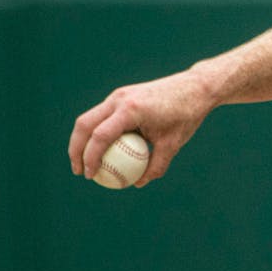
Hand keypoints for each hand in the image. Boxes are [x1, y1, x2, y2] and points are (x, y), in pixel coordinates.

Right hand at [69, 70, 215, 186]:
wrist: (196, 87)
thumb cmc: (186, 116)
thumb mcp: (174, 144)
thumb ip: (156, 165)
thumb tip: (138, 183)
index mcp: (131, 109)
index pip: (100, 135)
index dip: (90, 158)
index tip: (90, 175)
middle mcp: (119, 99)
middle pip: (85, 124)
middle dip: (76, 149)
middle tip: (79, 171)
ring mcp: (118, 95)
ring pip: (89, 118)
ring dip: (82, 140)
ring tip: (84, 163)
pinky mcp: (121, 95)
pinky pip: (102, 115)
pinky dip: (96, 132)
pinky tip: (101, 150)